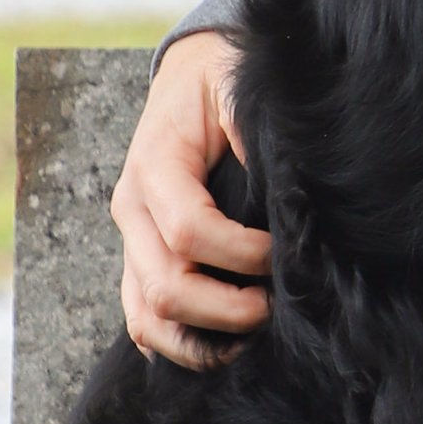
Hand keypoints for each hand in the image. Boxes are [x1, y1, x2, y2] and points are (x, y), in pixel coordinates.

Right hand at [113, 35, 271, 366]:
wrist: (189, 76)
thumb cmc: (220, 83)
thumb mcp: (238, 91)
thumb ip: (254, 136)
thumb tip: (291, 190)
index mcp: (154, 166)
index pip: (188, 230)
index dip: (240, 253)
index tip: (283, 254)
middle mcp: (132, 210)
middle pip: (165, 285)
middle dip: (226, 309)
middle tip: (275, 307)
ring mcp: (132, 240)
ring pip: (145, 316)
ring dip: (199, 339)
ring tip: (252, 339)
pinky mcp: (139, 260)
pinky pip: (142, 319)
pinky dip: (177, 343)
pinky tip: (222, 347)